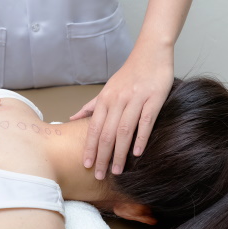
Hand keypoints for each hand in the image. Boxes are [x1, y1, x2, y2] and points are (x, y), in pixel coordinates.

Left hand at [70, 44, 173, 178]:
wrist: (150, 53)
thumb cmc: (128, 74)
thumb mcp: (107, 89)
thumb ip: (91, 106)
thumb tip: (73, 119)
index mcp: (105, 99)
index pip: (94, 128)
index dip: (90, 148)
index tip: (86, 165)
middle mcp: (117, 101)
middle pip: (107, 134)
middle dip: (102, 156)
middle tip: (99, 176)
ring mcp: (135, 100)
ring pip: (124, 131)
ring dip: (119, 153)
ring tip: (116, 171)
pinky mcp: (154, 99)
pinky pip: (145, 121)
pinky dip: (141, 138)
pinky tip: (138, 154)